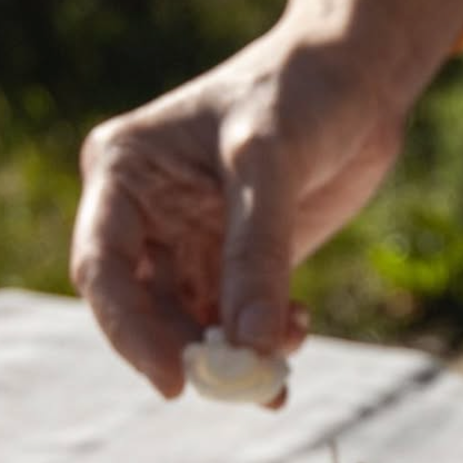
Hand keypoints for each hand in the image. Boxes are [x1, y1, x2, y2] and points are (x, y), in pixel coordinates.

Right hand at [71, 0, 462, 396]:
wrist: (360, 78)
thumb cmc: (301, 92)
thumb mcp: (270, 163)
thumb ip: (257, 254)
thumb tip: (250, 347)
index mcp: (124, 174)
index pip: (102, 268)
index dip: (129, 332)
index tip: (175, 381)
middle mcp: (149, 213)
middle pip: (147, 308)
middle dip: (191, 351)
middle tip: (243, 385)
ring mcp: (196, 239)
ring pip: (196, 322)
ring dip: (234, 355)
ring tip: (279, 369)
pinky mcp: (244, 259)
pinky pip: (240, 318)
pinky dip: (265, 341)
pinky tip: (297, 338)